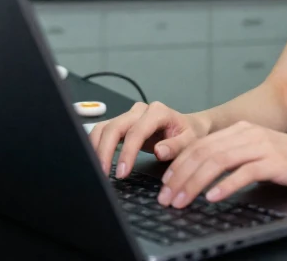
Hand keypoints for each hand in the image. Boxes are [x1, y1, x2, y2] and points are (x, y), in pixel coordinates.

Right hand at [88, 101, 210, 178]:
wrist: (189, 126)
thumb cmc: (190, 133)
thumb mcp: (191, 141)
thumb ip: (176, 146)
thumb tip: (159, 151)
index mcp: (158, 112)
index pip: (136, 131)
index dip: (127, 153)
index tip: (122, 173)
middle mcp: (140, 110)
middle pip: (114, 127)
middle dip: (105, 151)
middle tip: (103, 175)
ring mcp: (129, 115)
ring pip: (104, 127)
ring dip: (96, 148)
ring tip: (96, 170)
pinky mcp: (122, 123)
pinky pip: (104, 131)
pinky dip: (96, 145)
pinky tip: (95, 160)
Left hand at [156, 121, 286, 208]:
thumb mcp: (258, 154)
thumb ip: (234, 159)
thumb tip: (203, 176)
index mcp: (241, 131)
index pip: (200, 145)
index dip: (178, 165)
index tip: (165, 185)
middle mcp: (248, 134)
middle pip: (204, 153)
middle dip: (180, 177)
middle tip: (167, 197)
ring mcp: (262, 146)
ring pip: (218, 161)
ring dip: (195, 183)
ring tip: (182, 200)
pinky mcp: (275, 162)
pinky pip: (244, 172)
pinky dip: (225, 185)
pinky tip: (213, 197)